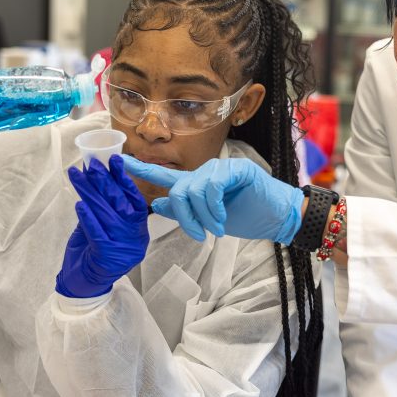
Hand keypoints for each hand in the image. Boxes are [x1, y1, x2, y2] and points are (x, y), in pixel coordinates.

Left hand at [55, 154, 149, 297]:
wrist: (84, 286)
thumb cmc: (93, 254)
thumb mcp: (103, 229)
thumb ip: (102, 207)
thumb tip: (93, 174)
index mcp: (139, 231)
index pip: (134, 200)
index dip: (124, 179)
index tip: (114, 159)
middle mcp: (135, 240)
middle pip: (120, 204)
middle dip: (105, 181)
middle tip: (91, 163)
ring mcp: (122, 249)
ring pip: (105, 214)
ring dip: (89, 192)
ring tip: (76, 175)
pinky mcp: (106, 258)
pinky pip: (96, 232)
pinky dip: (87, 217)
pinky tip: (79, 203)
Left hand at [122, 156, 303, 244]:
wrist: (277, 217)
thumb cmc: (247, 216)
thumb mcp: (210, 219)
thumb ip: (184, 211)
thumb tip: (158, 205)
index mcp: (196, 184)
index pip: (164, 175)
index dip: (142, 169)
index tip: (119, 162)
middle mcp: (205, 172)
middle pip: (177, 191)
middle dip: (185, 217)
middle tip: (199, 234)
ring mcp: (220, 168)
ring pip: (193, 190)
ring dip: (204, 217)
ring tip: (217, 228)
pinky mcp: (236, 169)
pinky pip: (212, 187)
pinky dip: (215, 207)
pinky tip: (223, 218)